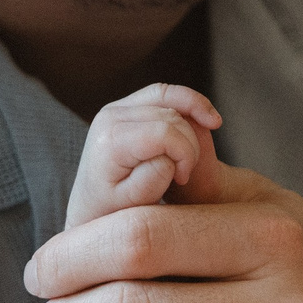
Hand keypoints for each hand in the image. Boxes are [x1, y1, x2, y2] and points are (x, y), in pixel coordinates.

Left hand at [63, 83, 223, 232]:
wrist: (93, 206)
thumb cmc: (113, 209)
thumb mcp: (132, 205)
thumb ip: (151, 179)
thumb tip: (169, 155)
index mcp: (110, 141)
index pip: (163, 133)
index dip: (184, 153)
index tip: (182, 177)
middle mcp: (110, 116)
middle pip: (169, 115)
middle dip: (188, 143)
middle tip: (184, 173)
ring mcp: (118, 106)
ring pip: (170, 96)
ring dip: (195, 113)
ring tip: (208, 133)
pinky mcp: (129, 104)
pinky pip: (165, 93)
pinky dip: (189, 101)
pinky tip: (206, 118)